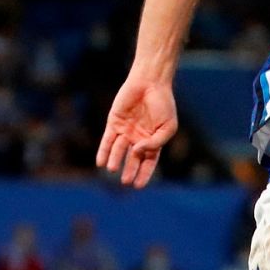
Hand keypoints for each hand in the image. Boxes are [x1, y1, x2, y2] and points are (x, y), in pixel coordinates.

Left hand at [97, 73, 177, 187]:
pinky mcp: (114, 122)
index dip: (144, 174)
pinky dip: (104, 151)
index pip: (148, 162)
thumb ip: (155, 142)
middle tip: (125, 182)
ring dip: (115, 160)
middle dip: (129, 170)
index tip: (138, 185)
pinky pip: (107, 140)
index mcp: (153, 140)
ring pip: (118, 150)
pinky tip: (101, 162)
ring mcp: (126, 131)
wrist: (150, 83)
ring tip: (113, 169)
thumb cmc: (163, 104)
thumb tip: (137, 151)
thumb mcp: (168, 127)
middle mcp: (139, 138)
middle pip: (132, 159)